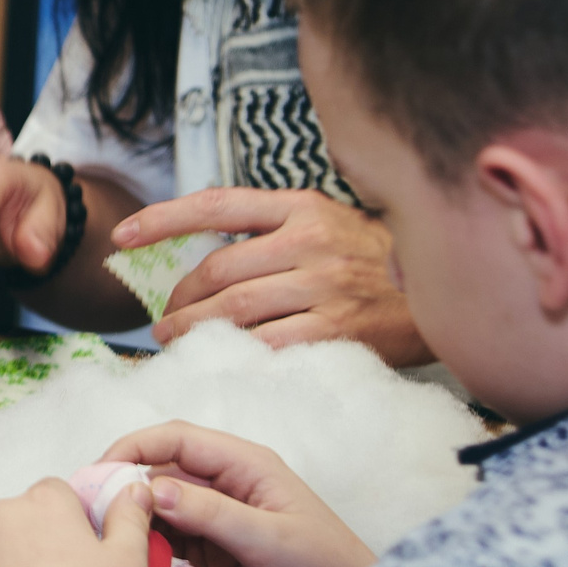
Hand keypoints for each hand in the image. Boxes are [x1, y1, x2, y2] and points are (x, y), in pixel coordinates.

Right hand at [104, 422, 374, 566]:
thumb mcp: (266, 538)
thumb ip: (210, 514)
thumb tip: (152, 490)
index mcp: (245, 464)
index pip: (178, 439)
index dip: (135, 447)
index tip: (100, 472)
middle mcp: (229, 484)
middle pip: (165, 471)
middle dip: (129, 487)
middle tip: (95, 513)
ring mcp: (222, 517)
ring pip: (165, 508)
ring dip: (140, 522)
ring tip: (113, 541)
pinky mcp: (218, 549)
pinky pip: (175, 539)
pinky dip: (156, 548)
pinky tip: (140, 563)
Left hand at [115, 188, 425, 362]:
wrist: (445, 291)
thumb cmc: (371, 260)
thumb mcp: (325, 221)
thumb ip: (269, 228)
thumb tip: (199, 248)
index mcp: (300, 206)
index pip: (215, 206)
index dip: (161, 220)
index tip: (121, 237)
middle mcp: (309, 240)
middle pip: (217, 271)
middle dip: (178, 300)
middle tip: (161, 321)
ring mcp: (324, 285)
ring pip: (234, 311)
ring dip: (193, 331)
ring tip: (173, 342)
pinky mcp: (337, 330)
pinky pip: (268, 345)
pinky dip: (235, 355)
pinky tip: (220, 361)